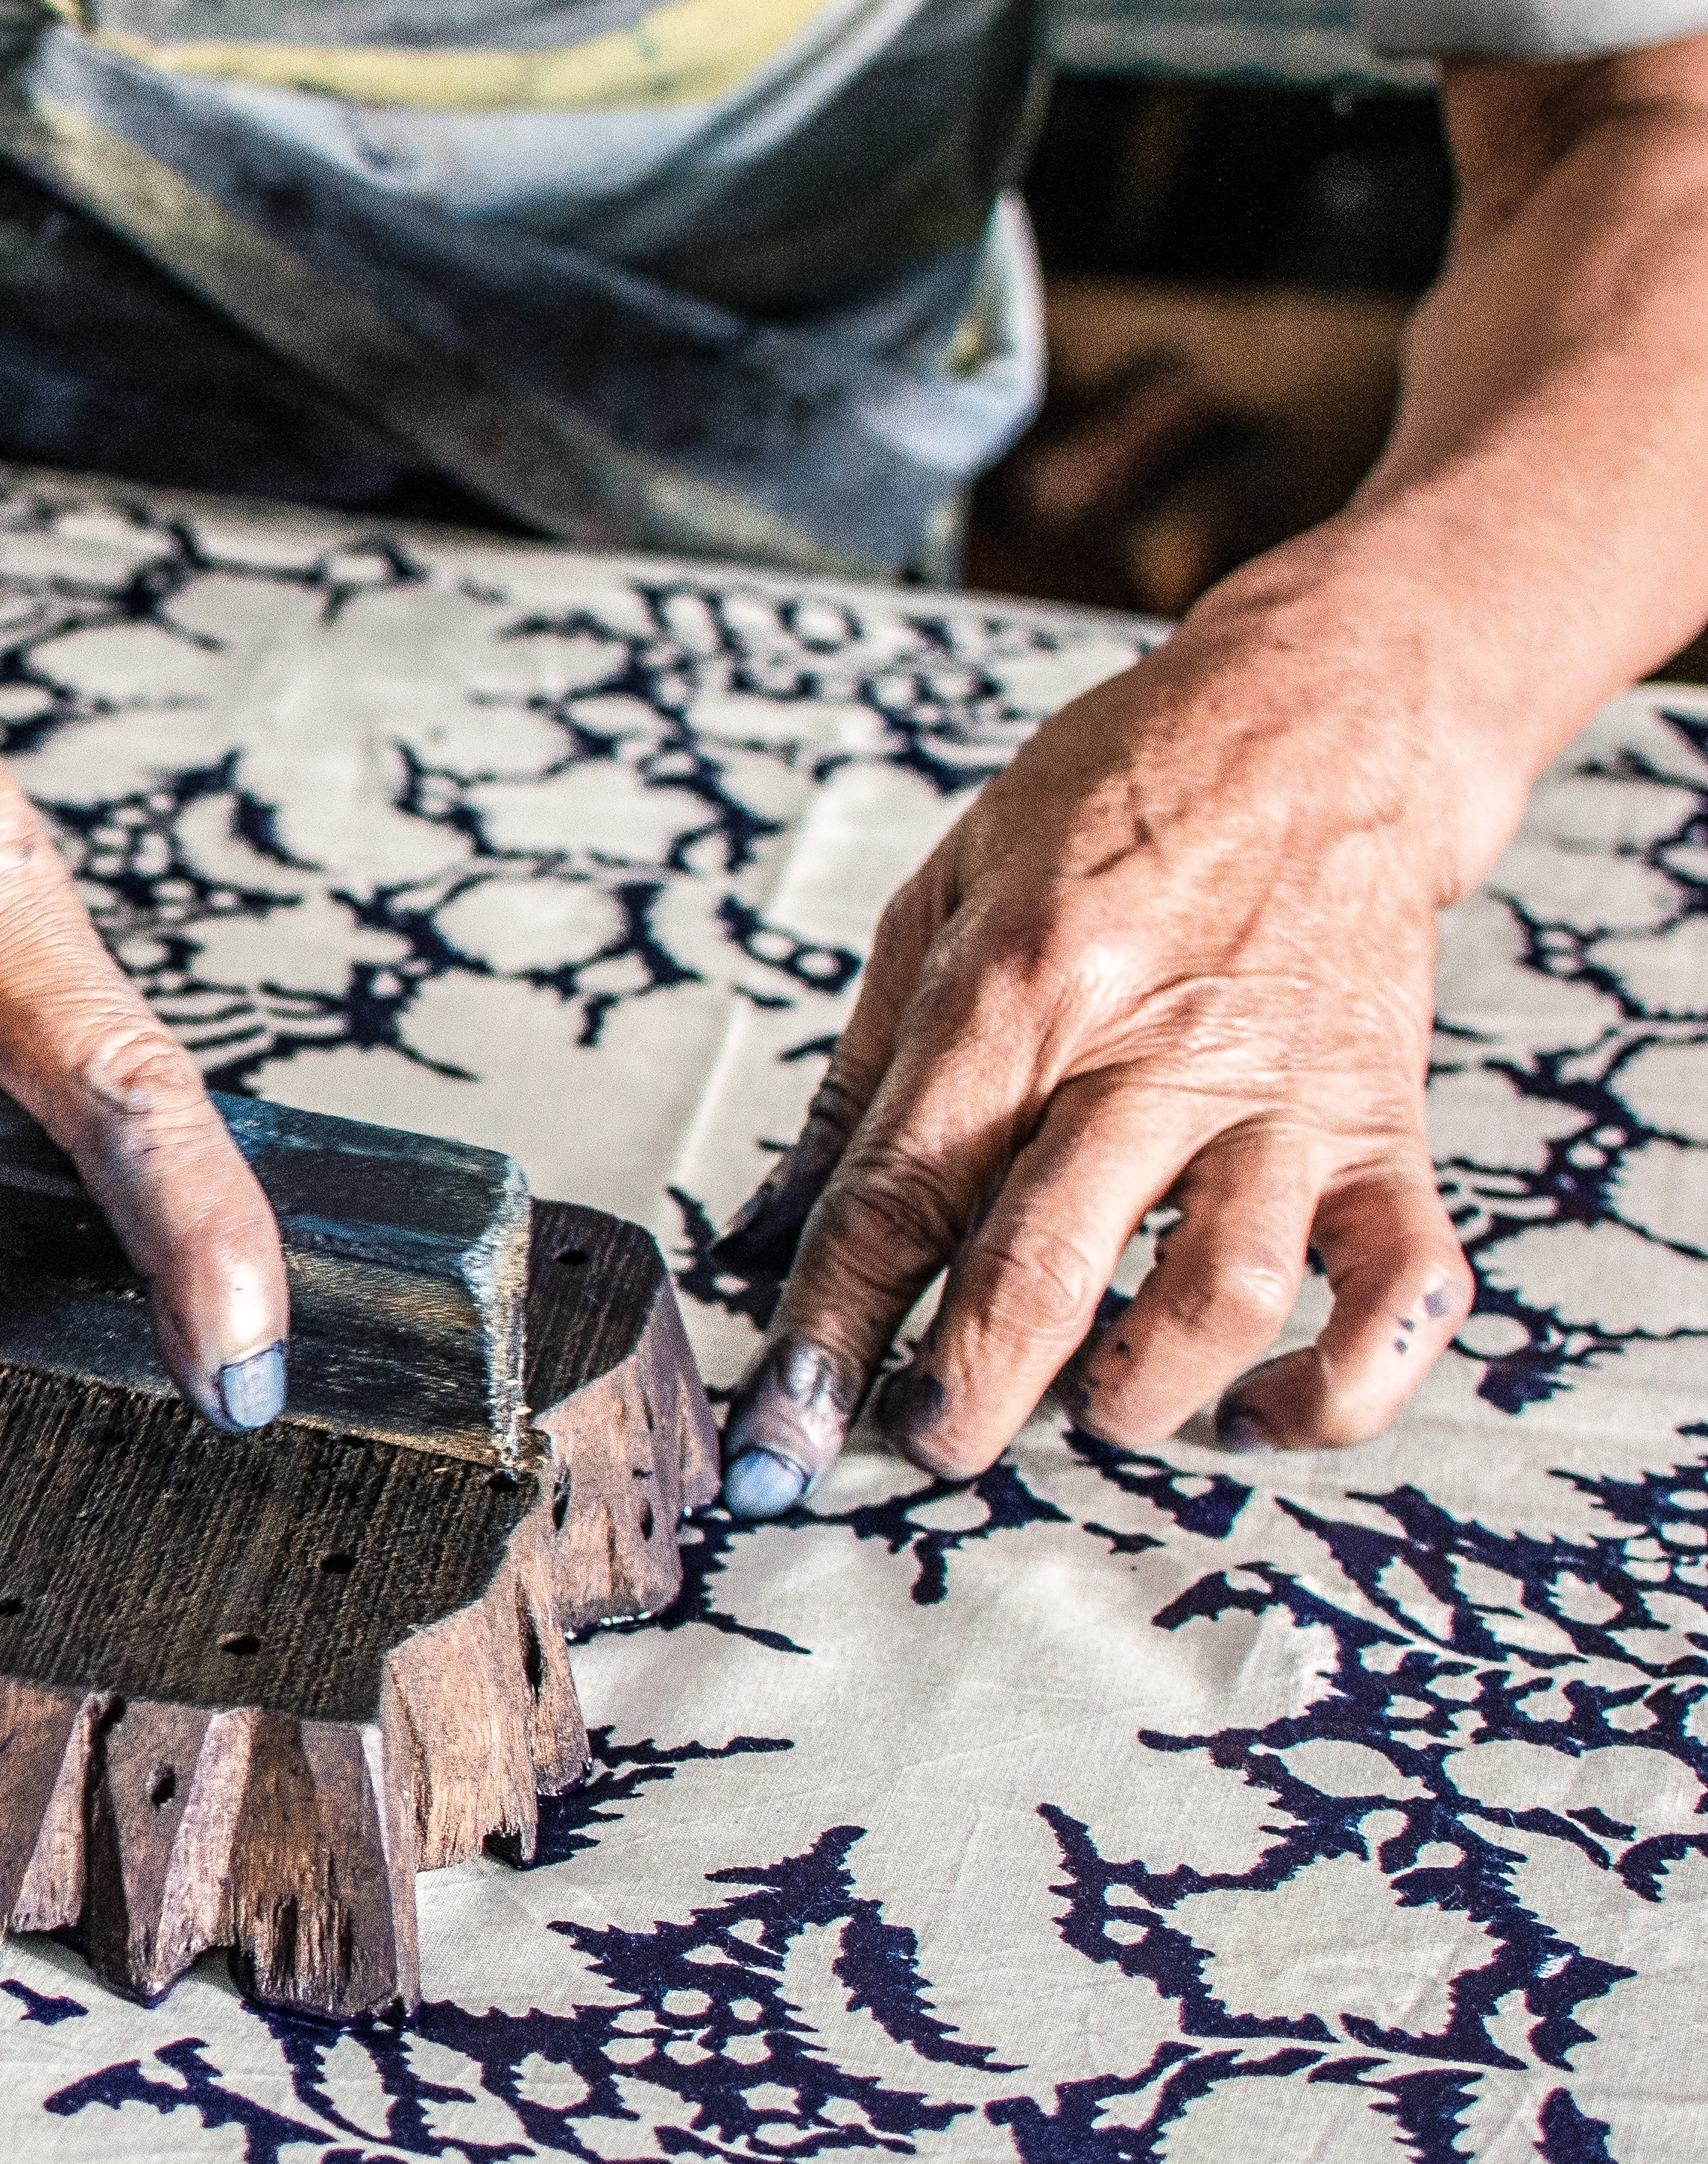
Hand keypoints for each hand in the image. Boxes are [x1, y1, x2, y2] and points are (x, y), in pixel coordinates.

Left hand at [712, 594, 1513, 1513]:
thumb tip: (764, 1233)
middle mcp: (1153, 1051)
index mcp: (1020, 986)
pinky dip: (1338, 1387)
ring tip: (1083, 1409)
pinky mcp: (1387, 1127)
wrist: (1326, 719)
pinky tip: (1258, 1411)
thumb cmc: (1111, 807)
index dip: (829, 1331)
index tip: (779, 1435)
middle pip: (1043, 1266)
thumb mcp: (940, 898)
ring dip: (1137, 1393)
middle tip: (921, 1443)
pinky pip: (1400, 1293)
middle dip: (965, 1391)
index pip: (902, 1192)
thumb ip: (859, 1081)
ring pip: (1218, 1297)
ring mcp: (1284, 1098)